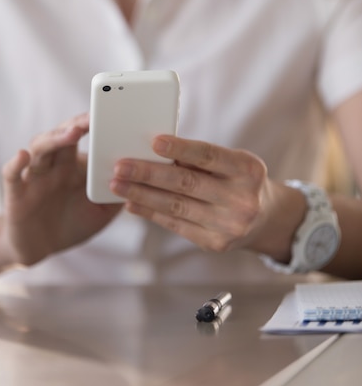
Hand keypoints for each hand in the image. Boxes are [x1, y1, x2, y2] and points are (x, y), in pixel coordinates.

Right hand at [2, 113, 121, 265]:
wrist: (40, 248)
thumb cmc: (73, 223)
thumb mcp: (102, 211)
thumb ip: (118, 194)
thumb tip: (141, 180)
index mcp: (75, 165)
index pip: (84, 137)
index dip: (94, 125)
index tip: (112, 114)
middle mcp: (54, 164)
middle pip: (62, 135)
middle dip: (77, 124)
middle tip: (92, 117)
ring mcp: (34, 176)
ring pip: (40, 148)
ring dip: (55, 138)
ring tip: (72, 133)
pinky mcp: (15, 193)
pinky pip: (12, 174)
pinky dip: (15, 163)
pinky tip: (23, 155)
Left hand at [110, 134, 270, 252]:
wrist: (266, 219)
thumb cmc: (240, 180)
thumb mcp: (233, 162)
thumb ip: (201, 158)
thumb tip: (154, 151)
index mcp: (247, 170)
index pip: (209, 156)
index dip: (181, 148)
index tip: (153, 141)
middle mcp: (241, 199)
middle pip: (187, 183)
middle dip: (148, 173)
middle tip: (120, 166)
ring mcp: (228, 225)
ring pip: (176, 206)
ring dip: (142, 195)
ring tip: (118, 185)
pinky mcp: (215, 244)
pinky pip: (176, 225)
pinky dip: (151, 213)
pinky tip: (132, 203)